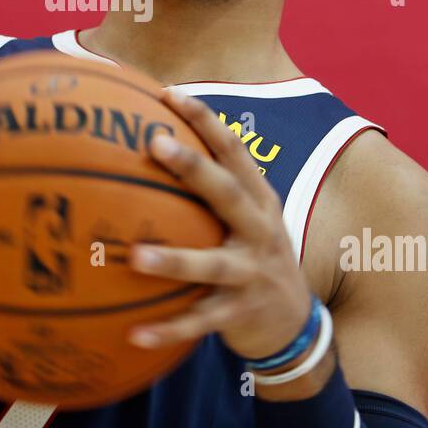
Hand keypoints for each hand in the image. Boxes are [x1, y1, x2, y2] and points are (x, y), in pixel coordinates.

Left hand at [127, 88, 312, 360]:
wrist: (294, 322)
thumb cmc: (251, 255)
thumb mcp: (245, 217)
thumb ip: (208, 188)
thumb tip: (148, 142)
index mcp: (258, 201)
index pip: (233, 151)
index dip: (205, 119)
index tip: (169, 93)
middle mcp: (259, 231)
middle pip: (227, 193)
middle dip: (193, 166)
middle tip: (154, 144)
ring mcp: (251, 273)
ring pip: (211, 265)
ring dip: (173, 260)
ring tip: (135, 255)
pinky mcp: (240, 313)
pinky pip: (199, 322)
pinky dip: (167, 328)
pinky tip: (133, 334)